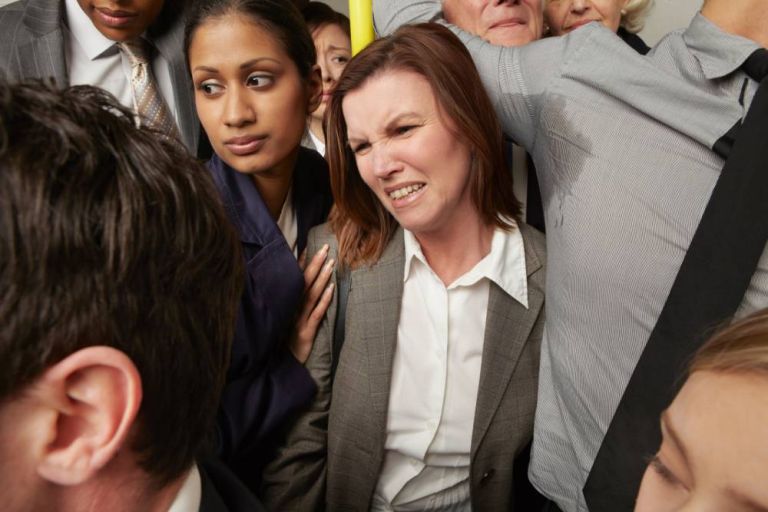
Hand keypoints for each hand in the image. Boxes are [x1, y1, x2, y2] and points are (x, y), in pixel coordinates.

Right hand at [290, 244, 334, 363]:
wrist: (278, 367)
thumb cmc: (282, 343)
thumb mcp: (283, 322)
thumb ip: (289, 304)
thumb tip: (298, 287)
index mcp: (285, 304)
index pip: (294, 280)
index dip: (301, 263)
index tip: (308, 247)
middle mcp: (290, 309)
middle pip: (303, 282)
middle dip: (314, 264)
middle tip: (324, 247)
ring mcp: (297, 321)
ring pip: (310, 295)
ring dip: (321, 278)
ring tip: (331, 263)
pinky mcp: (305, 333)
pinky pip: (316, 314)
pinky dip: (324, 301)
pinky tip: (331, 289)